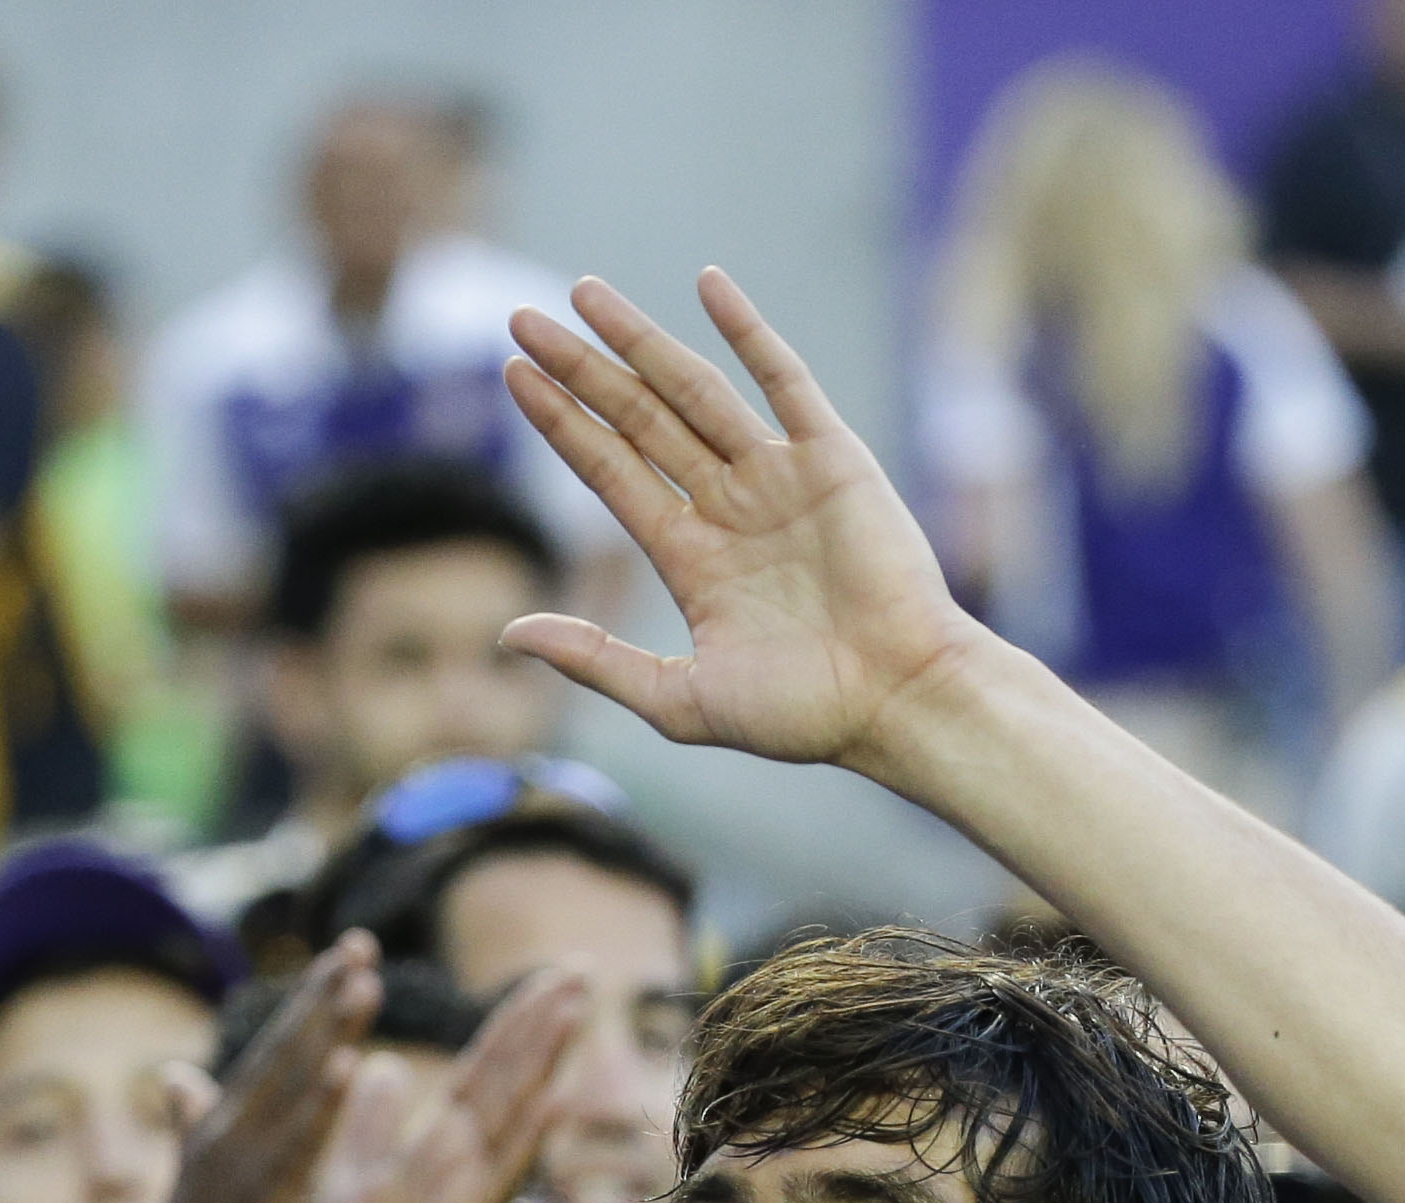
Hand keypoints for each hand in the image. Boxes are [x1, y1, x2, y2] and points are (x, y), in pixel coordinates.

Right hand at [124, 939, 379, 1202]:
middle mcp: (224, 1137)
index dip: (308, 1002)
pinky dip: (319, 1104)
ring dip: (328, 1031)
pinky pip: (295, 1149)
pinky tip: (349, 1064)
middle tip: (363, 941)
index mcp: (221, 1131)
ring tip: (365, 981)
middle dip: (322, 995)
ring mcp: (236, 1170)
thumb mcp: (193, 1186)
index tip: (346, 955)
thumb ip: (191, 1126)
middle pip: (282, 1053)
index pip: (273, 1054)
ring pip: (290, 1087)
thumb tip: (177, 1076)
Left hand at [305, 966, 586, 1202]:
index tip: (548, 974)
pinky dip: (525, 1142)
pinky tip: (552, 1102)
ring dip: (544, 1065)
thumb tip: (372, 1067)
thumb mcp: (348, 1177)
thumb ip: (367, 1127)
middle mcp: (463, 1165)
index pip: (480, 1071)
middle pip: (508, 1081)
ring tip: (575, 1012)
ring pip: (512, 1118)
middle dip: (542, 1026)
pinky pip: (498, 1181)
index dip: (511, 1023)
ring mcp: (469, 1197)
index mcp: (435, 1148)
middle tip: (584, 969)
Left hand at [499, 270, 979, 777]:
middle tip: (520, 319)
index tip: (514, 376)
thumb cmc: (799, 716)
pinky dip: (748, 330)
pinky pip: (784, 378)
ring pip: (693, 390)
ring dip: (639, 341)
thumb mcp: (677, 699)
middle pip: (637, 420)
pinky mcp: (832, 457)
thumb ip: (595, 660)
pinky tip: (706, 285)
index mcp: (690, 559)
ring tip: (582, 293)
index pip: (608, 473)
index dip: (561, 425)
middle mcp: (726, 507)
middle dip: (581, 370)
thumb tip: (508, 633)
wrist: (897, 701)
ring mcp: (777, 476)